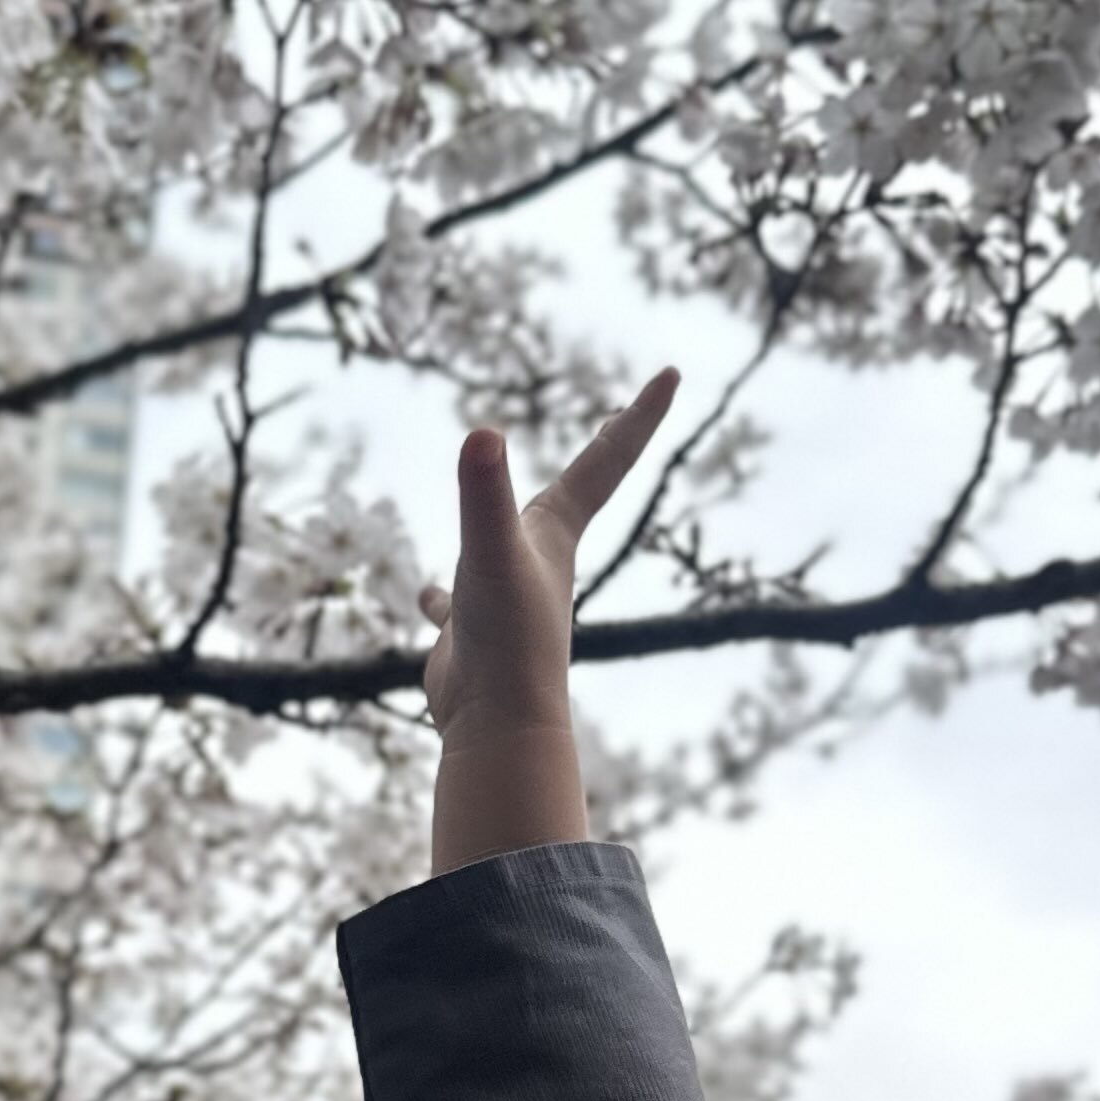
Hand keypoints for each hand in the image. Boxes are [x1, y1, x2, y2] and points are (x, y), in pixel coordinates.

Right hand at [420, 370, 677, 874]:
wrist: (498, 726)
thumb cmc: (505, 641)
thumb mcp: (490, 554)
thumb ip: (484, 494)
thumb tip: (483, 435)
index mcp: (557, 533)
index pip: (606, 459)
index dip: (638, 414)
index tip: (671, 374)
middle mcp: (540, 559)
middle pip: (579, 490)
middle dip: (602, 450)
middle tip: (622, 417)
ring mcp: (510, 596)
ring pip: (514, 544)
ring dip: (516, 518)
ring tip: (517, 505)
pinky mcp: (474, 631)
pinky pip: (458, 604)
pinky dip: (444, 595)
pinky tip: (428, 596)